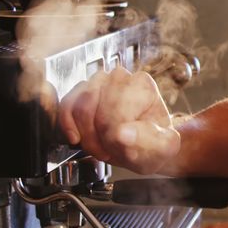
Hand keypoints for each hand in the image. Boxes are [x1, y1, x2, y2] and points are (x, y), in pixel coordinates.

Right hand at [57, 67, 179, 173]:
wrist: (143, 145)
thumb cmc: (154, 144)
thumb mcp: (162, 148)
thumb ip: (148, 140)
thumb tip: (123, 133)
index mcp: (143, 85)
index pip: (117, 110)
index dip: (115, 136)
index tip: (122, 148)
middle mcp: (120, 77)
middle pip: (97, 108)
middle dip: (100, 137)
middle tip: (111, 150)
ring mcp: (98, 81)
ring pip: (79, 107)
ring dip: (86, 135)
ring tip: (100, 147)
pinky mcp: (80, 90)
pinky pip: (66, 106)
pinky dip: (68, 126)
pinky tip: (78, 138)